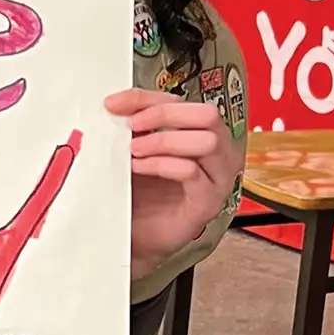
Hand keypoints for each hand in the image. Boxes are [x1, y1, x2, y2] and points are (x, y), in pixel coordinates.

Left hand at [106, 89, 241, 279]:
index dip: (147, 98)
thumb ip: (134, 127)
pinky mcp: (208, 202)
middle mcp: (218, 152)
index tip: (114, 103)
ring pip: (206, 141)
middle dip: (165, 114)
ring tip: (133, 150)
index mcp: (201, 133)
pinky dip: (162, 164)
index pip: (183, 100)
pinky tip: (138, 167)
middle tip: (132, 125)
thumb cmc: (140, 193)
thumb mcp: (135, 151)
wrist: (135, 236)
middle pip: (207, 114)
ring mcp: (218, 178)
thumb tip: (116, 104)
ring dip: (164, 140)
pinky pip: (191, 172)